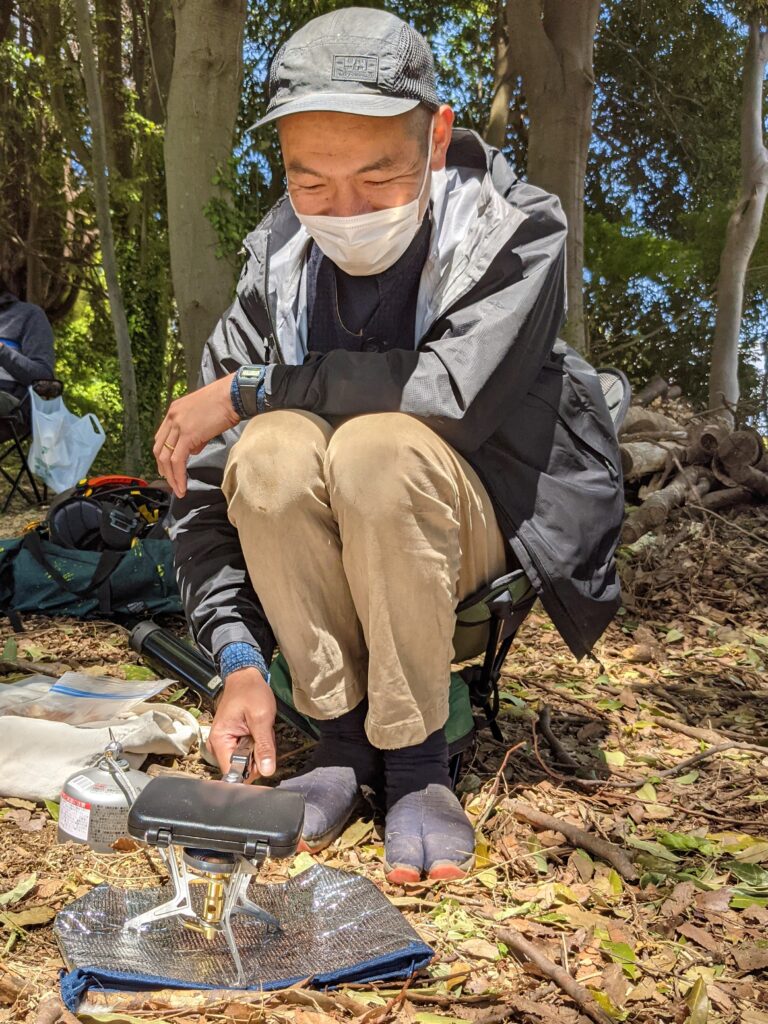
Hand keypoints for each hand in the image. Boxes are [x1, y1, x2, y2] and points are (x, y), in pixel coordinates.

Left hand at [154, 373, 238, 497]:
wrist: (233, 395)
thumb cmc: (225, 402)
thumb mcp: (204, 417)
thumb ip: (195, 434)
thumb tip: (193, 450)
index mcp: (174, 411)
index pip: (162, 438)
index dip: (163, 455)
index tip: (168, 468)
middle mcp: (172, 418)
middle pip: (159, 449)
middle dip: (164, 469)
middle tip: (171, 482)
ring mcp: (178, 426)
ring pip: (166, 457)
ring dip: (171, 476)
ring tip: (178, 488)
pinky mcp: (188, 435)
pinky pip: (178, 460)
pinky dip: (179, 476)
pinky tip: (183, 486)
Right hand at [209, 668, 276, 778]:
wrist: (245, 677)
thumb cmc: (250, 692)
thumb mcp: (261, 717)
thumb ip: (264, 746)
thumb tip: (267, 771)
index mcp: (220, 740)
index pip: (232, 772)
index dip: (250, 773)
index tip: (265, 764)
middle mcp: (218, 745)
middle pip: (241, 768)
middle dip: (258, 756)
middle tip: (263, 735)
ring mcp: (225, 743)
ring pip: (247, 760)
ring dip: (259, 749)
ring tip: (261, 730)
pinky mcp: (232, 740)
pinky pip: (248, 752)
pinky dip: (257, 744)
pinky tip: (258, 730)